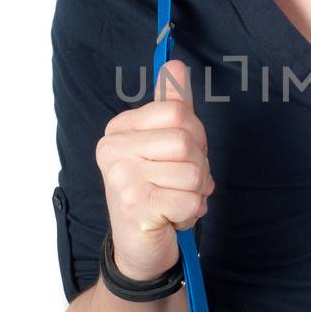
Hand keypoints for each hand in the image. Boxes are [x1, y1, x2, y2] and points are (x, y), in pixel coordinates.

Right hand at [94, 59, 214, 280]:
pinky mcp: (135, 206)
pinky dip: (190, 213)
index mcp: (119, 129)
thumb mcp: (164, 146)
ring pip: (192, 172)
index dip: (196, 138)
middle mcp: (112, 150)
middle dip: (198, 167)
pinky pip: (190, 200)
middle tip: (179, 184)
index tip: (182, 158)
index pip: (179, 112)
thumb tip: (175, 64)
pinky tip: (171, 218)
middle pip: (187, 140)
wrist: (139, 248)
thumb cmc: (155, 192)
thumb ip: (172, 105)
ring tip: (173, 201)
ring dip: (195, 193)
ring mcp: (121, 178)